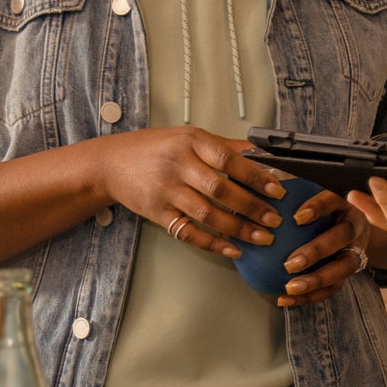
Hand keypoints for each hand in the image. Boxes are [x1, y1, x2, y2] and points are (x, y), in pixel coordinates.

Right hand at [95, 126, 283, 257]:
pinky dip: (212, 243)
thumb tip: (261, 153)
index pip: (229, 159)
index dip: (255, 176)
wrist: (109, 163)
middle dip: (252, 207)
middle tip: (275, 219)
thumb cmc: (154, 148)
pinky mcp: (157, 212)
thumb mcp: (187, 137)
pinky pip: (188, 232)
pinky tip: (232, 249)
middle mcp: (178, 164)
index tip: (277, 190)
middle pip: (221, 189)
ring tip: (262, 237)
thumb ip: (223, 146)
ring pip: (208, 214)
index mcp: (191, 141)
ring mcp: (166, 190)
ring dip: (239, 229)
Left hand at [275, 190, 373, 306]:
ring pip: (343, 268)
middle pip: (342, 238)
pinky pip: (334, 288)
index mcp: (344, 202)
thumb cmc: (326, 207)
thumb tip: (263, 181)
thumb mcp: (315, 193)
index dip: (318, 208)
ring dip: (316, 280)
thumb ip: (295, 190)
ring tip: (290, 288)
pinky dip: (310, 296)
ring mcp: (357, 250)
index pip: (334, 199)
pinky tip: (285, 299)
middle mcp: (355, 225)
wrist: (356, 226)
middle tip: (290, 263)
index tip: (296, 217)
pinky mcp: (351, 272)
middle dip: (317, 251)